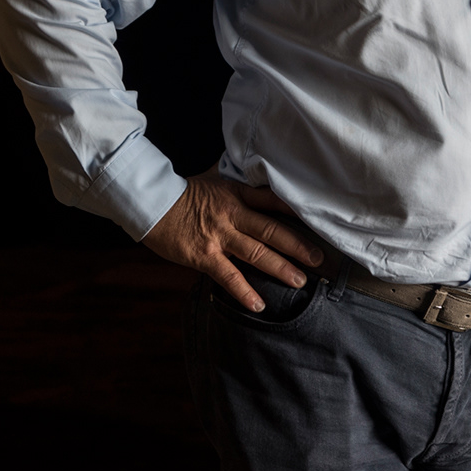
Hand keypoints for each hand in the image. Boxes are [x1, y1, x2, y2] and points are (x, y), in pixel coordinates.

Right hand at [140, 171, 323, 311]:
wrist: (151, 203)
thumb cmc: (181, 191)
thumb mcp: (212, 179)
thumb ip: (233, 180)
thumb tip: (247, 166)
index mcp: (237, 194)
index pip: (272, 201)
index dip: (296, 211)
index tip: (317, 220)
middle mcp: (233, 214)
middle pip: (272, 230)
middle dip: (298, 246)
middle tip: (319, 259)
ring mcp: (219, 236)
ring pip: (256, 253)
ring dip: (280, 268)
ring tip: (300, 281)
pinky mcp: (204, 255)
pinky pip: (228, 276)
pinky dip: (244, 291)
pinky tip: (259, 304)